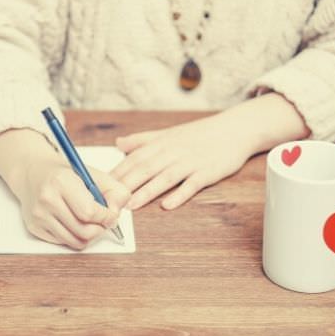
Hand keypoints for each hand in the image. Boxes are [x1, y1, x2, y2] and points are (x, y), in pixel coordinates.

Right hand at [0, 129, 130, 249]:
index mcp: (61, 181)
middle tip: (103, 221)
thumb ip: (115, 191)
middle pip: (84, 231)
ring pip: (75, 241)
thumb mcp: (93, 174)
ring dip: (89, 235)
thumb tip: (116, 213)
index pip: (90, 212)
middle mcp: (47, 199)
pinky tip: (73, 221)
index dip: (106, 217)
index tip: (111, 214)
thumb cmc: (66, 174)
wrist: (32, 172)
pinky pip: (64, 242)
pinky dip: (74, 236)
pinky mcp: (34, 227)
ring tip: (90, 222)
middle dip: (100, 229)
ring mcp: (38, 215)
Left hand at [112, 93, 310, 209]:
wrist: (234, 130)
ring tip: (130, 206)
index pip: (134, 159)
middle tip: (109, 200)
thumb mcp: (168, 133)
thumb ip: (142, 140)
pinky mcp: (207, 172)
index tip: (100, 186)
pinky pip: (191, 185)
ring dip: (147, 192)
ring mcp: (190, 162)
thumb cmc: (200, 134)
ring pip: (165, 178)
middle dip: (126, 184)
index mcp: (161, 143)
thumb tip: (118, 144)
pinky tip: (167, 206)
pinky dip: (180, 195)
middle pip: (145, 168)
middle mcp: (173, 152)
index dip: (117, 172)